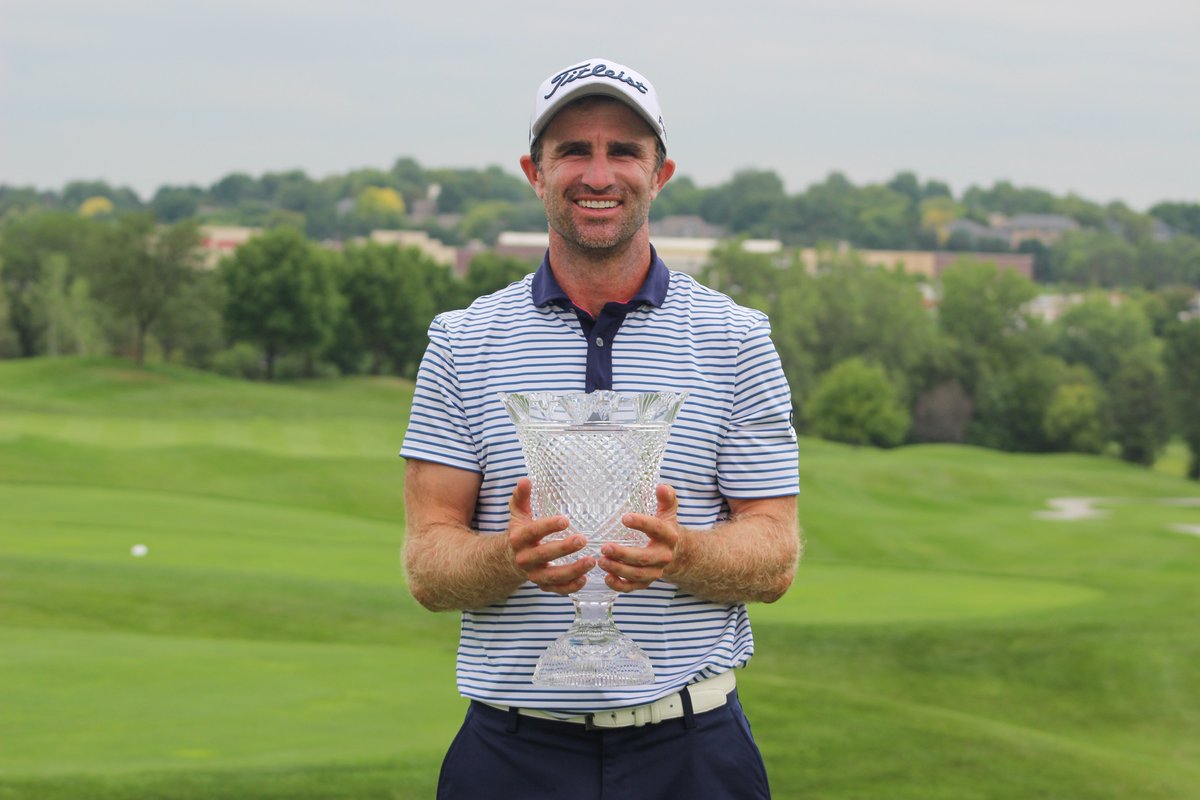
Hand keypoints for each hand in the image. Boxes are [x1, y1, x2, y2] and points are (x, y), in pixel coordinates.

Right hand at [506, 478, 593, 594]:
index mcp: (518, 539)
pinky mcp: (543, 585)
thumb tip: (525, 479)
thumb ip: (521, 497)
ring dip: (572, 570)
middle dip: (564, 548)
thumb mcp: (518, 514)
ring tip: (591, 561)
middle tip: (583, 539)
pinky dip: (570, 587)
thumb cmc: (519, 533)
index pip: (533, 532)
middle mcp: (525, 558)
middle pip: (544, 555)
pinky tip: (585, 579)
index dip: (548, 526)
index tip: (565, 520)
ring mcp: (534, 575)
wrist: (508, 560)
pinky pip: (557, 590)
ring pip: (553, 576)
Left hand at [599, 484, 681, 592]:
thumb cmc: (666, 528)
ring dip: (618, 569)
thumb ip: (667, 498)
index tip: (624, 518)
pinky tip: (606, 578)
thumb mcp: (669, 512)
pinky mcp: (646, 582)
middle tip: (604, 547)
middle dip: (624, 554)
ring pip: (637, 574)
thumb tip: (661, 486)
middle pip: (644, 557)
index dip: (642, 523)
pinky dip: (619, 585)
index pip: (656, 529)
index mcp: (669, 536)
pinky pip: (632, 587)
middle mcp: (663, 556)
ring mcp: (655, 571)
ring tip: (601, 561)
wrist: (677, 554)